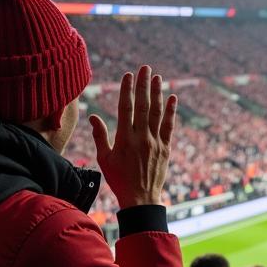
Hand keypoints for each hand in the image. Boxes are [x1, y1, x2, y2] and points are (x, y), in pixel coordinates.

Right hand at [89, 66, 176, 207]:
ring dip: (157, 93)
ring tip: (157, 77)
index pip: (125, 108)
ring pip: (156, 112)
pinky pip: (169, 126)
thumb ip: (100, 136)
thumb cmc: (119, 179)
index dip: (127, 90)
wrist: (141, 199)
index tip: (128, 75)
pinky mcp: (166, 148)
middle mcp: (141, 137)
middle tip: (145, 68)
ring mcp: (155, 142)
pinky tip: (173, 97)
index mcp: (124, 139)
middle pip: (142, 105)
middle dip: (143, 85)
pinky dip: (171, 111)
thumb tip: (93, 116)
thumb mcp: (105, 159)